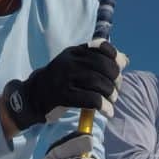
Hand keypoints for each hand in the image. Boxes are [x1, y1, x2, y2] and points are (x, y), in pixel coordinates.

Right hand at [3, 40, 127, 132]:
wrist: (33, 96)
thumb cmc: (61, 82)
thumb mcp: (75, 66)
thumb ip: (97, 62)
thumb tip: (124, 60)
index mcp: (74, 52)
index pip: (100, 47)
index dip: (114, 56)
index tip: (121, 66)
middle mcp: (69, 62)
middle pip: (102, 66)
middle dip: (115, 78)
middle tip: (117, 89)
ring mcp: (65, 78)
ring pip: (98, 82)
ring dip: (111, 93)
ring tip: (112, 101)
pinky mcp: (63, 96)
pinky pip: (91, 99)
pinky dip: (104, 106)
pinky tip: (108, 112)